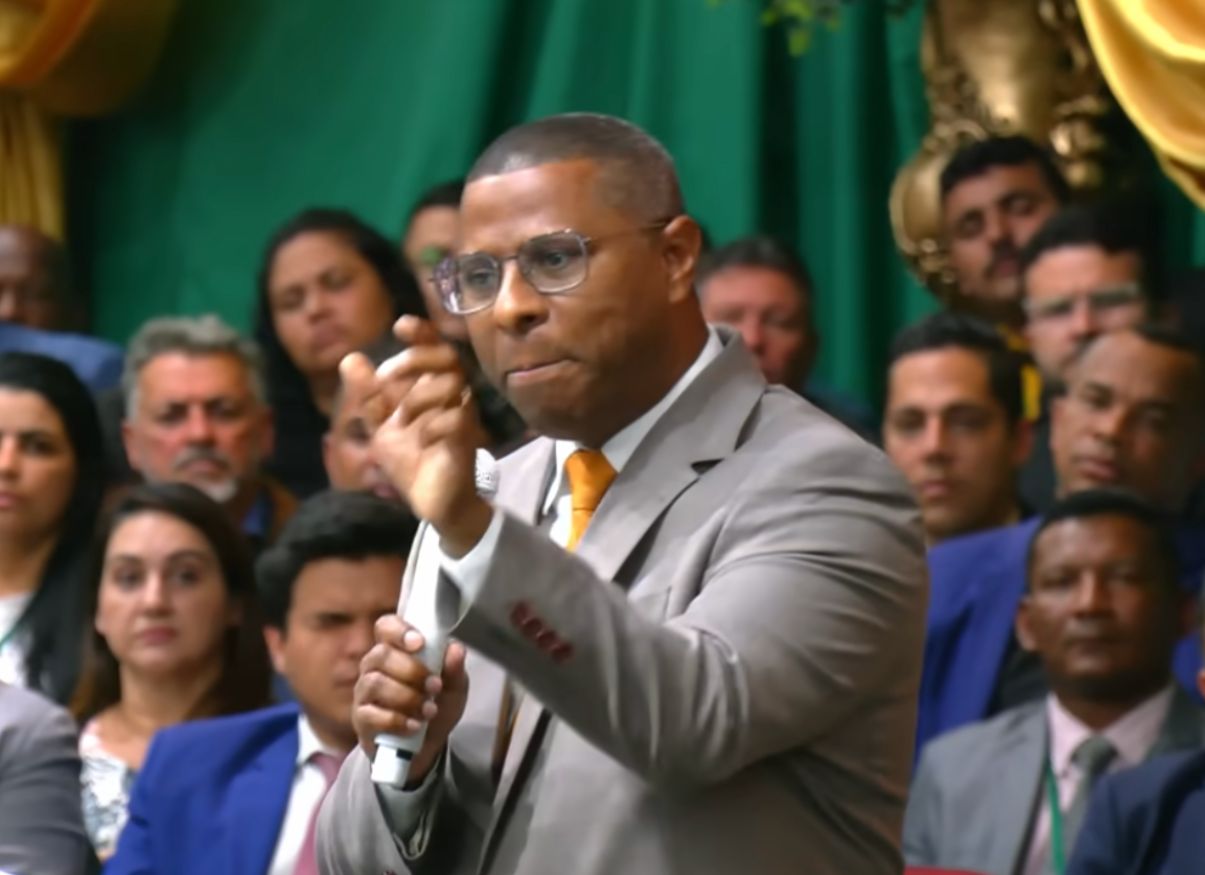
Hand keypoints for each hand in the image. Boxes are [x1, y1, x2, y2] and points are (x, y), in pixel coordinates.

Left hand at [340, 316, 492, 554]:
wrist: (432, 501)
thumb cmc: (412, 460)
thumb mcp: (382, 426)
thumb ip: (368, 397)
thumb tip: (350, 358)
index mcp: (431, 388)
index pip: (435, 348)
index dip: (422, 333)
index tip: (401, 327)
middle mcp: (452, 397)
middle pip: (448, 357)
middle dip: (415, 360)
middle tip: (386, 378)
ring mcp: (462, 417)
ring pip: (454, 385)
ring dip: (420, 396)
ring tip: (402, 418)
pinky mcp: (466, 442)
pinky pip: (457, 420)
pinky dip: (433, 426)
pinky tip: (421, 440)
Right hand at [353, 615, 468, 783]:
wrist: (426, 747)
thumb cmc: (436, 706)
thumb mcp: (454, 688)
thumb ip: (454, 669)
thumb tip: (455, 649)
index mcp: (396, 650)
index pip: (385, 627)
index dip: (399, 631)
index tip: (419, 643)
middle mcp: (375, 667)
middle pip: (381, 655)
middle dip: (411, 670)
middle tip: (434, 686)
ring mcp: (365, 693)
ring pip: (375, 683)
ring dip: (406, 696)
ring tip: (429, 710)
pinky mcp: (361, 720)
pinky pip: (371, 714)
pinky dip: (396, 720)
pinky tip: (415, 725)